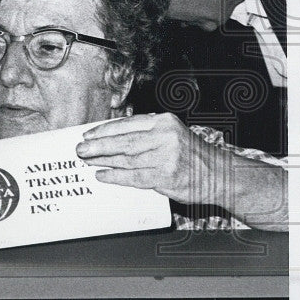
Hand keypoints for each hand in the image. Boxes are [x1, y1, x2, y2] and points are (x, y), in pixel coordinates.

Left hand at [75, 113, 219, 203]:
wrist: (220, 174)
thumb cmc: (190, 153)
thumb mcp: (171, 132)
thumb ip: (145, 132)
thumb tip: (108, 136)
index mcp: (164, 121)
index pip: (127, 124)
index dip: (104, 130)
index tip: (87, 135)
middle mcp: (165, 136)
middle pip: (123, 142)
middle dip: (98, 146)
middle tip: (80, 149)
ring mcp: (166, 157)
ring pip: (126, 159)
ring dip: (103, 161)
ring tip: (87, 162)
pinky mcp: (166, 177)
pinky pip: (134, 177)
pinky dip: (116, 176)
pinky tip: (102, 175)